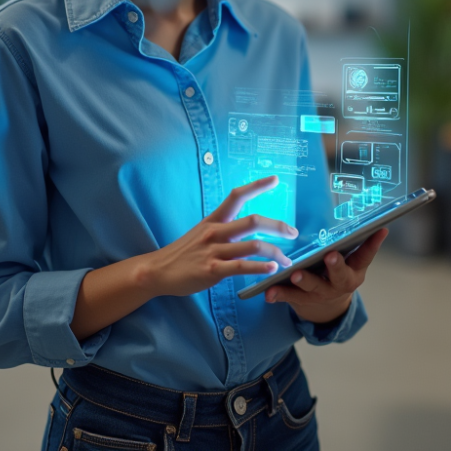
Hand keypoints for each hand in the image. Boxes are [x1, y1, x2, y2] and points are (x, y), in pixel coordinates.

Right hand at [139, 176, 297, 297]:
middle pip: (253, 221)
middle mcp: (216, 232)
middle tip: (293, 233)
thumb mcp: (202, 233)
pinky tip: (272, 270)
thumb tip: (246, 229)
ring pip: (253, 245)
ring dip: (276, 252)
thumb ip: (223, 230)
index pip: (237, 196)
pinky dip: (260, 268)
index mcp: (214, 220)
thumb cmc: (183, 253)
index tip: (275, 179)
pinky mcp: (212, 270)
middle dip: (278, 226)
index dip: (257, 186)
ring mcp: (214, 251)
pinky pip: (241, 267)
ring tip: (287, 260)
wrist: (158, 270)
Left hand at [263, 228, 388, 324]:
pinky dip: (279, 294)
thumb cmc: (339, 273)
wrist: (328, 307)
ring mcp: (321, 293)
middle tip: (330, 256)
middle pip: (339, 275)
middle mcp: (340, 283)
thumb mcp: (351, 263)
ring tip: (295, 274)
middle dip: (335, 266)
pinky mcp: (302, 299)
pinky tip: (268, 293)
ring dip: (304, 280)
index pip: (365, 255)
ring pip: (313, 287)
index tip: (379, 230)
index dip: (373, 244)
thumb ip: (357, 245)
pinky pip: (289, 297)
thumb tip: (376, 222)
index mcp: (354, 271)